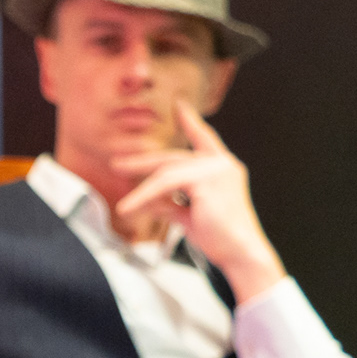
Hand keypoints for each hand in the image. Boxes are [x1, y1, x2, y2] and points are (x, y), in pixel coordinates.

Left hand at [111, 101, 285, 303]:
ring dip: (140, 190)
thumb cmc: (220, 238)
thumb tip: (147, 201)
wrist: (240, 253)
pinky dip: (145, 198)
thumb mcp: (189, 215)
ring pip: (165, 174)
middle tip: (117, 165)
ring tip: (122, 207)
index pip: (204, 138)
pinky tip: (129, 210)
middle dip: (143, 161)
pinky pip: (165, 186)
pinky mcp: (206, 181)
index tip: (178, 104)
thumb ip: (170, 203)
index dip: (190, 121)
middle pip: (173, 157)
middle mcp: (221, 164)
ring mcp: (216, 170)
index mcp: (222, 169)